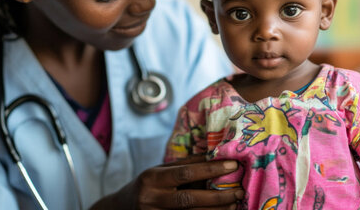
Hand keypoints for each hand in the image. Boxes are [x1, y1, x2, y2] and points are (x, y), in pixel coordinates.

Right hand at [92, 156, 243, 208]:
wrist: (120, 209)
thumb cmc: (147, 185)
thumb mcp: (160, 171)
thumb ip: (186, 165)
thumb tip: (216, 156)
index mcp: (152, 178)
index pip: (185, 173)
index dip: (211, 170)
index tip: (232, 165)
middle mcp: (152, 199)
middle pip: (189, 200)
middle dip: (217, 197)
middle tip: (239, 192)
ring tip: (234, 205)